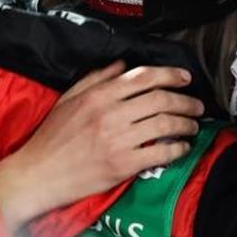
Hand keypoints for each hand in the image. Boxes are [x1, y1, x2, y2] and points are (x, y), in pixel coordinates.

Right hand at [0, 60, 202, 230]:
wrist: (40, 172)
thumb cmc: (52, 136)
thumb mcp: (70, 98)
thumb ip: (97, 78)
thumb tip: (123, 64)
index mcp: (99, 95)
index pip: (143, 77)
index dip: (170, 74)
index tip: (185, 77)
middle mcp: (111, 114)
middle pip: (160, 99)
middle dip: (185, 100)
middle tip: (197, 105)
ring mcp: (118, 140)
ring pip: (164, 125)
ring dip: (185, 124)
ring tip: (193, 125)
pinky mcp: (122, 165)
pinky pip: (159, 153)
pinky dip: (177, 149)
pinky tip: (182, 148)